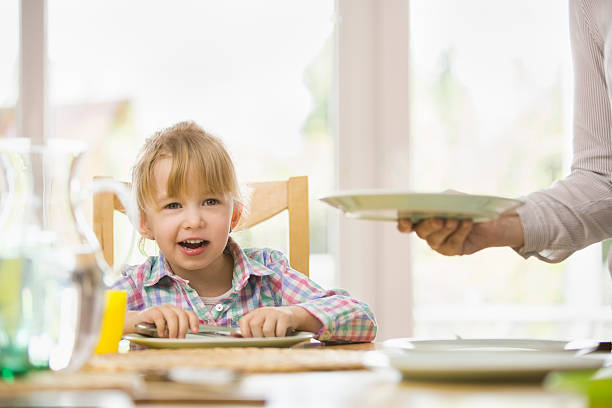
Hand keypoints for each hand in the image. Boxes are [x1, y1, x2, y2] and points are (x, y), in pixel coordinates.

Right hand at [124, 305, 198, 338]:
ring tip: (171, 338)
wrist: (136, 324)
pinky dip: (161, 326)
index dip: (194, 321)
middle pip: (182, 315)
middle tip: (180, 339)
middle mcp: (171, 308)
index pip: (189, 314)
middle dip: (183, 328)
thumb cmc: (154, 330)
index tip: (195, 331)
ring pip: (172, 316)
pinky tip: (160, 334)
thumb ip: (174, 334)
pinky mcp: (152, 311)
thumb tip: (183, 343)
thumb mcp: (167, 332)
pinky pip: (159, 317)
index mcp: (177, 313)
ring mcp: (161, 308)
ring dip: (173, 328)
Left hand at [239, 306, 321, 337]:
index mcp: (255, 313)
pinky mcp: (285, 317)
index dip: (244, 332)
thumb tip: (232, 336)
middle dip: (258, 337)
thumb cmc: (273, 323)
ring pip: (267, 330)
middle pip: (255, 326)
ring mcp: (274, 313)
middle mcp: (263, 311)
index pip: (244, 321)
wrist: (292, 315)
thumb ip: (247, 331)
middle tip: (264, 339)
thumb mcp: (260, 324)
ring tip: (274, 337)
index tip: (249, 339)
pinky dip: (280, 337)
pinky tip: (282, 335)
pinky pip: (279, 331)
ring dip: (270, 338)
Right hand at [397, 212, 523, 255]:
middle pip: (421, 232)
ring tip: (454, 220)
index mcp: (421, 218)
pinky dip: (460, 232)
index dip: (403, 224)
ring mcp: (439, 243)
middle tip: (438, 219)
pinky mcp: (453, 250)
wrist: (490, 219)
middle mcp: (427, 233)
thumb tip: (436, 206)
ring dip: (445, 229)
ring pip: (435, 240)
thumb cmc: (465, 205)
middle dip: (429, 225)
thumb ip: (442, 200)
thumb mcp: (453, 197)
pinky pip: (453, 243)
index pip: (406, 224)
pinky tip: (467, 223)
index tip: (406, 219)